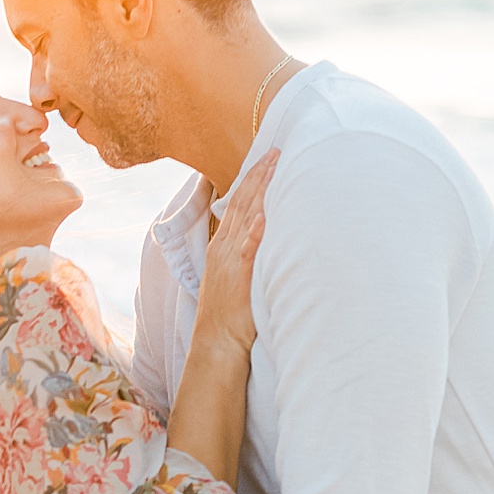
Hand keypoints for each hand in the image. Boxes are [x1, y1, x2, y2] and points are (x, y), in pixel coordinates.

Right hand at [196, 148, 276, 359]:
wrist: (217, 342)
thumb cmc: (232, 313)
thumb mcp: (237, 275)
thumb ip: (249, 252)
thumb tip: (267, 234)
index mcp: (223, 246)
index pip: (238, 203)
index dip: (253, 179)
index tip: (268, 158)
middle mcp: (224, 247)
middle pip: (242, 202)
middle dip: (259, 175)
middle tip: (276, 151)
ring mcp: (230, 260)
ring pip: (244, 217)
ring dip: (260, 192)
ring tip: (273, 168)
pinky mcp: (238, 277)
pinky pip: (246, 251)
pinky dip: (253, 232)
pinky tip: (262, 216)